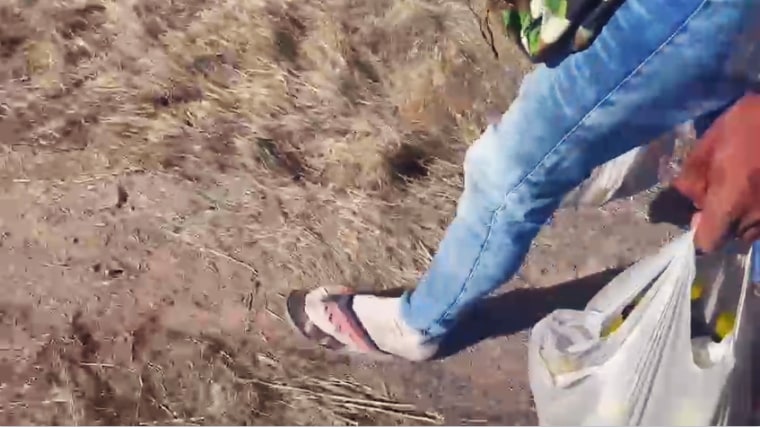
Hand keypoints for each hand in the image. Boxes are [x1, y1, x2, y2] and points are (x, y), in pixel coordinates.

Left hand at [672, 94, 759, 251]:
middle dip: (724, 220)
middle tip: (723, 192)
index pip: (707, 242)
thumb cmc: (749, 124)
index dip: (700, 233)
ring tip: (746, 185)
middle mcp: (756, 218)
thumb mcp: (709, 145)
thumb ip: (693, 178)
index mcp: (730, 204)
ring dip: (746, 216)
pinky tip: (759, 186)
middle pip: (732, 236)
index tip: (699, 215)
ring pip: (754, 229)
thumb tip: (690, 197)